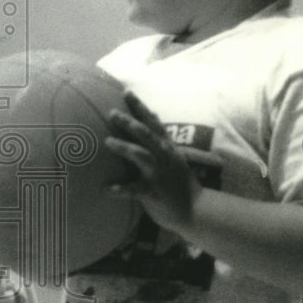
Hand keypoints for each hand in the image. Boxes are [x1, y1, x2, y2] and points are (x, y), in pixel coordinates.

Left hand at [104, 90, 202, 231]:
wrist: (197, 210)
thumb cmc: (179, 182)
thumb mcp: (173, 154)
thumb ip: (160, 137)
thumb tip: (152, 114)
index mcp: (166, 147)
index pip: (153, 121)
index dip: (140, 106)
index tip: (126, 92)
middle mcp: (163, 157)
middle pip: (145, 134)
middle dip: (129, 122)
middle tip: (112, 113)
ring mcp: (158, 174)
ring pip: (141, 155)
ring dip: (124, 147)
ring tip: (108, 141)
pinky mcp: (153, 193)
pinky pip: (135, 190)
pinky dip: (121, 189)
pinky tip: (106, 189)